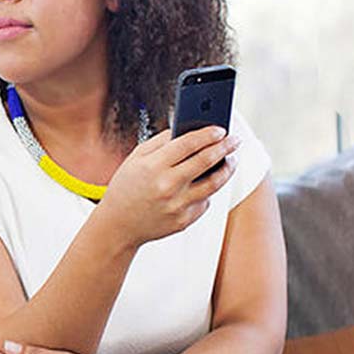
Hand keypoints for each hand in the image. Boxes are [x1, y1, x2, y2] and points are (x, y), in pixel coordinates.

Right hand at [93, 124, 241, 247]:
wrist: (119, 224)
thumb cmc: (126, 188)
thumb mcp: (135, 159)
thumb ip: (160, 142)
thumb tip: (188, 129)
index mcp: (153, 166)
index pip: (188, 144)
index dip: (207, 134)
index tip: (220, 129)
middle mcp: (167, 186)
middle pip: (206, 161)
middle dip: (224, 147)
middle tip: (234, 140)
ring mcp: (177, 205)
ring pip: (214, 183)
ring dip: (227, 169)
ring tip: (231, 160)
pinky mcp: (185, 220)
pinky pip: (205, 201)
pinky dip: (208, 190)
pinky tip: (207, 182)